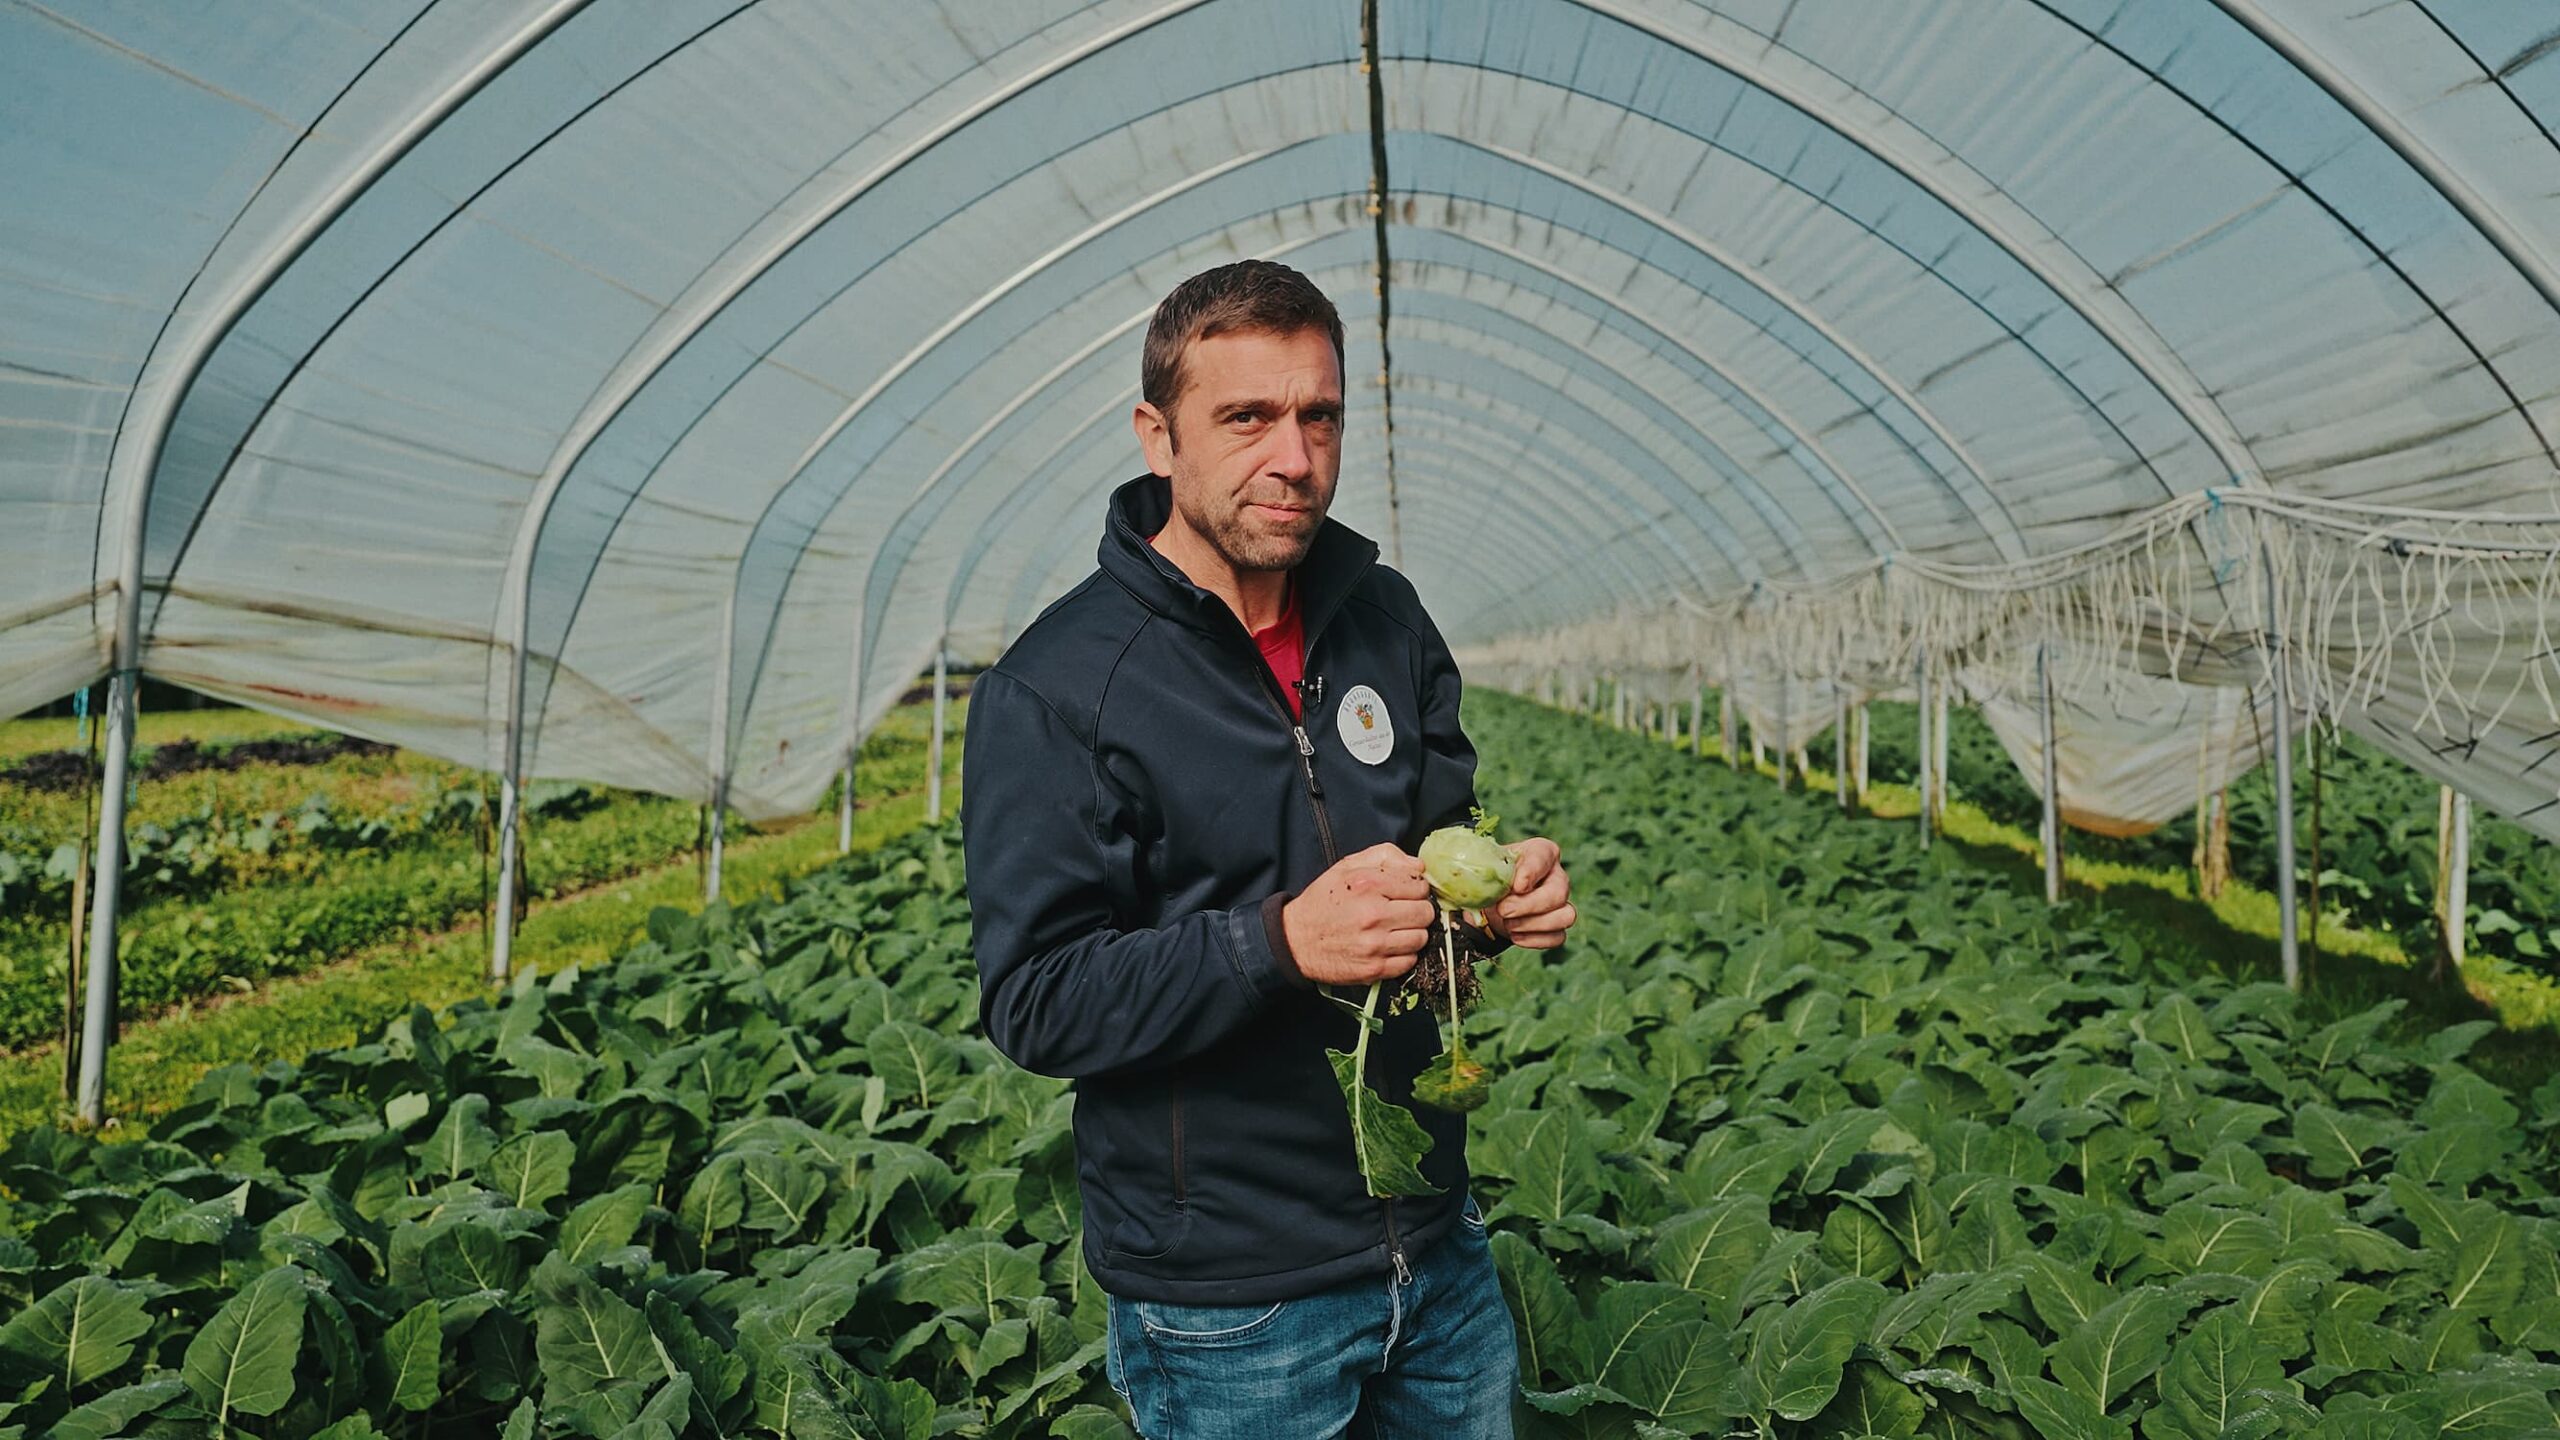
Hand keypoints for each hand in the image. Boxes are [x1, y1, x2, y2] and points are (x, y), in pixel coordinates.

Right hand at [1282, 842, 1435, 984]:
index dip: (1415, 889)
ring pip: (1421, 938)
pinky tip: (1389, 946)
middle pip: (1425, 913)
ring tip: (1396, 929)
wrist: (1295, 940)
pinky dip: (1404, 954)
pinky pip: (1409, 961)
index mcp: (1368, 885)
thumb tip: (1419, 866)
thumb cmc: (1322, 902)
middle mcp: (1374, 914)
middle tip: (1403, 911)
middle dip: (1418, 910)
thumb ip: (1385, 856)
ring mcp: (1375, 945)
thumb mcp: (1346, 867)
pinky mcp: (1374, 969)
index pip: (1419, 886)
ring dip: (1413, 933)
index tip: (1404, 893)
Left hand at [1485, 837, 1573, 949]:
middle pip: (1558, 892)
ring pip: (1565, 916)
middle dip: (1528, 905)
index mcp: (1541, 852)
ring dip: (1532, 924)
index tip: (1516, 886)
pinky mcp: (1558, 927)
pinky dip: (1533, 940)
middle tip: (1503, 910)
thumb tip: (1490, 885)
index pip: (1543, 856)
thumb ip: (1490, 871)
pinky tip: (1515, 935)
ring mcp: (1562, 903)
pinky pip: (1557, 937)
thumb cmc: (1493, 879)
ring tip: (1508, 923)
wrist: (1492, 902)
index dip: (1531, 872)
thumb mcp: (1487, 869)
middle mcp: (1557, 876)